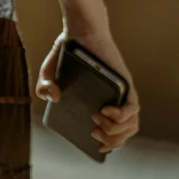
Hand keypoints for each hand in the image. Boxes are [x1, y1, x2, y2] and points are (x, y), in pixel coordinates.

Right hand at [37, 9, 139, 153]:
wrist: (80, 29)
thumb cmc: (69, 51)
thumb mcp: (50, 72)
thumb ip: (45, 87)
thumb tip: (53, 98)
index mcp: (101, 104)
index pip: (114, 132)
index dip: (110, 144)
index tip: (98, 148)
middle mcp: (115, 101)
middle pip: (125, 132)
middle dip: (111, 140)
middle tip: (93, 133)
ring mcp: (122, 94)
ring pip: (131, 124)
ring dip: (116, 131)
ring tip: (96, 122)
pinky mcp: (125, 84)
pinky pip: (133, 108)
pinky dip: (121, 116)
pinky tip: (105, 111)